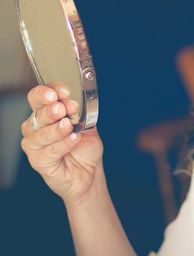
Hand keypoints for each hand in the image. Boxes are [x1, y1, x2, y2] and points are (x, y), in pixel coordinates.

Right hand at [20, 84, 103, 204]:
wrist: (89, 171)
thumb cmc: (83, 146)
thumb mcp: (86, 123)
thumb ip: (79, 112)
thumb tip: (72, 102)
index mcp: (45, 113)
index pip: (38, 97)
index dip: (47, 92)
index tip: (64, 91)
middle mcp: (35, 127)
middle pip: (37, 114)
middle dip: (52, 110)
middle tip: (65, 108)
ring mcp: (34, 145)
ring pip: (40, 134)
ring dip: (56, 129)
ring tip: (69, 126)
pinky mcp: (38, 161)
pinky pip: (48, 152)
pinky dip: (62, 144)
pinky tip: (74, 139)